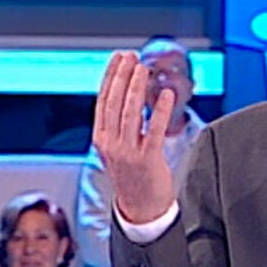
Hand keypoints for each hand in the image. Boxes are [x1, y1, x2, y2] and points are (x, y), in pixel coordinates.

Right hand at [92, 51, 176, 223]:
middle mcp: (112, 144)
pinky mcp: (147, 160)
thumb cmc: (132, 176)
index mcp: (102, 139)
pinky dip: (158, 110)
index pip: (103, 101)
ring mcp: (128, 152)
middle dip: (122, 76)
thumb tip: (127, 95)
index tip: (118, 58)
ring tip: (144, 69)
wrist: (140, 209)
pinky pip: (153, 130)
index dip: (111, 77)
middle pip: (114, 102)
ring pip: (130, 113)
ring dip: (137, 87)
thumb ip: (119, 125)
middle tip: (131, 56)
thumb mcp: (117, 149)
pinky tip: (165, 94)